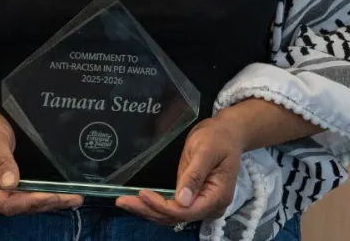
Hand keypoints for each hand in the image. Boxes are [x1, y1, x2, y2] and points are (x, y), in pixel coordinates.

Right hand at [0, 105, 81, 214]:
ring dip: (45, 202)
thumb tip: (12, 184)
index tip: (54, 196)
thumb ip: (3, 160)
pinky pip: (18, 199)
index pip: (7, 202)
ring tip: (72, 199)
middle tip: (74, 198)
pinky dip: (37, 198)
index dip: (32, 201)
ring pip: (19, 206)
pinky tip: (55, 195)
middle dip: (45, 203)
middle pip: (16, 207)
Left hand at [116, 116, 243, 225]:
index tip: (142, 194)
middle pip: (176, 216)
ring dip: (147, 210)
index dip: (162, 206)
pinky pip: (172, 208)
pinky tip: (137, 202)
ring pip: (171, 216)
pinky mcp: (192, 199)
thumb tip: (182, 200)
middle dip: (149, 210)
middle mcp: (210, 206)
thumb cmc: (218, 138)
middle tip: (123, 201)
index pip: (186, 211)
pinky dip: (154, 206)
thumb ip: (194, 176)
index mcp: (217, 196)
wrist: (226, 133)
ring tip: (124, 202)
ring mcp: (201, 204)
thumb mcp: (205, 151)